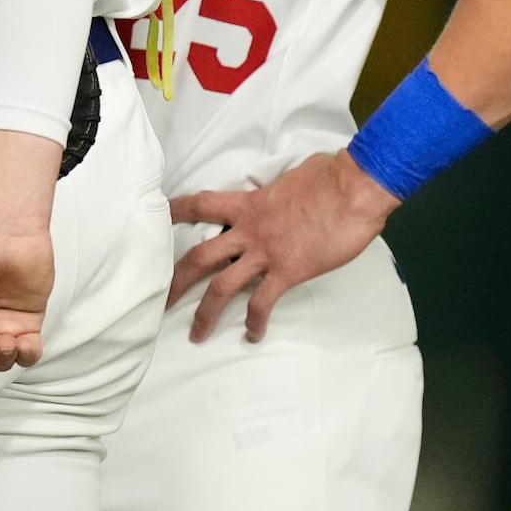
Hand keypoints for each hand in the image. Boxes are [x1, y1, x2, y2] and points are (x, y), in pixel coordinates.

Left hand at [167, 148, 396, 342]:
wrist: (354, 190)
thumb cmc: (330, 175)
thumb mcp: (292, 175)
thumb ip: (279, 188)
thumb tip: (284, 188)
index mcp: (246, 203)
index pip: (200, 205)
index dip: (175, 211)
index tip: (157, 220)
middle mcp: (247, 230)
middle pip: (198, 257)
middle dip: (176, 281)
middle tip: (160, 301)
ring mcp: (265, 253)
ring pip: (222, 286)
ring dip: (206, 313)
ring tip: (196, 334)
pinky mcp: (288, 272)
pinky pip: (263, 302)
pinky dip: (255, 321)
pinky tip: (252, 335)